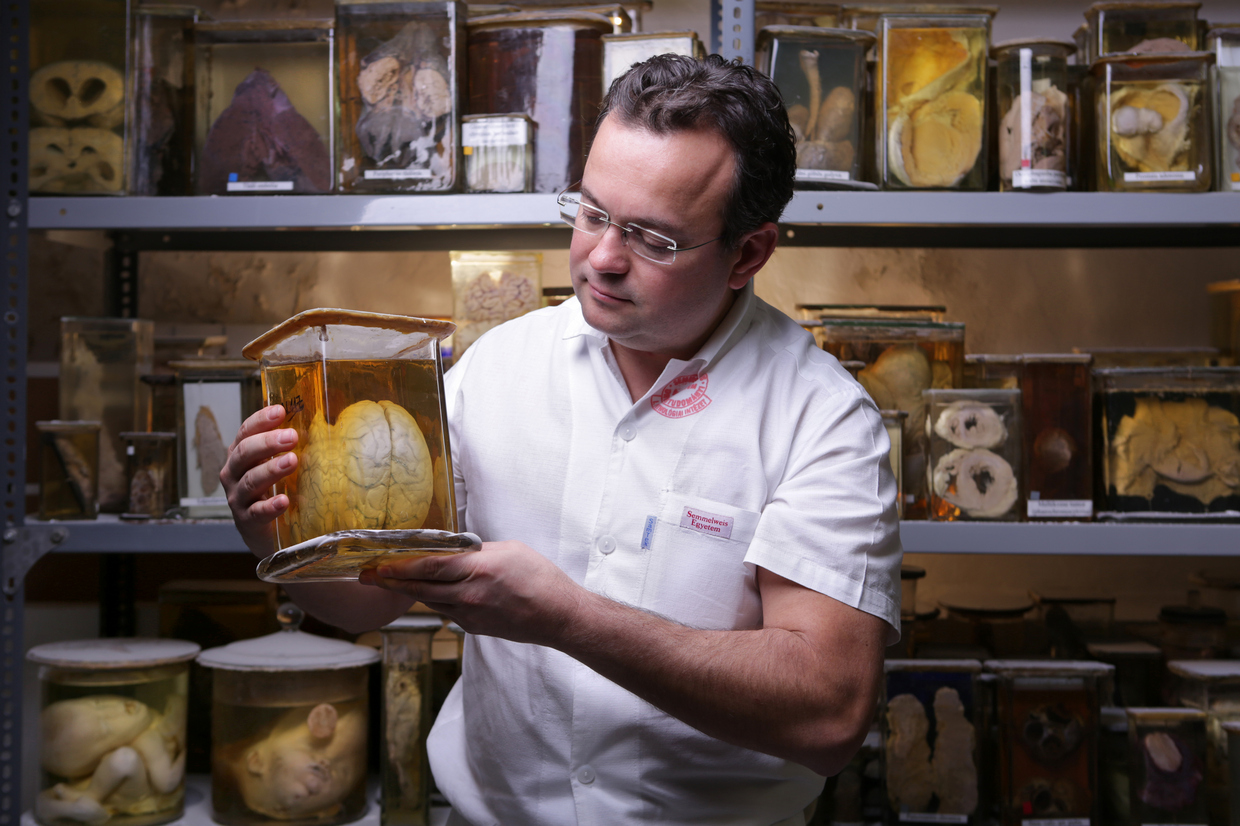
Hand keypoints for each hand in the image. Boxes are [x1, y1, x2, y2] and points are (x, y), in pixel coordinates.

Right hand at [220, 405, 298, 557]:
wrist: (273, 535)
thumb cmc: (280, 490)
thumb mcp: (285, 465)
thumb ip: (295, 447)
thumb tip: (322, 425)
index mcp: (242, 455)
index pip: (245, 432)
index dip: (260, 420)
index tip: (280, 411)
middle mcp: (234, 474)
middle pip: (244, 453)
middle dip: (268, 442)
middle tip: (292, 436)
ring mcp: (238, 499)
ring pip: (250, 481)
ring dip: (271, 469)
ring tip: (292, 461)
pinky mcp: (247, 522)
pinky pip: (256, 513)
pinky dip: (270, 506)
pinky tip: (284, 501)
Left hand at [358, 541, 586, 646]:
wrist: (558, 616)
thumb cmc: (541, 579)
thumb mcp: (509, 550)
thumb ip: (477, 551)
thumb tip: (455, 550)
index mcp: (478, 570)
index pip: (429, 567)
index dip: (399, 567)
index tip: (378, 564)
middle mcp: (469, 595)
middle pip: (420, 588)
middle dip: (391, 582)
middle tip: (368, 576)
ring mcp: (470, 615)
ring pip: (430, 601)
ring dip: (409, 591)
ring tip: (388, 582)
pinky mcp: (474, 628)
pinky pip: (447, 611)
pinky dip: (435, 600)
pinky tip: (429, 593)